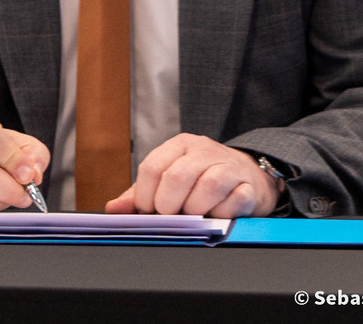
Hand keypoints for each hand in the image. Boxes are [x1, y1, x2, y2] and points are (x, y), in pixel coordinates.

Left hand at [105, 134, 280, 218]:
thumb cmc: (200, 181)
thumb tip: (113, 208)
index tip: (149, 212)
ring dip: (196, 210)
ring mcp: (229, 166)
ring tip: (195, 215)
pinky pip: (234, 202)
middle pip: (177, 177)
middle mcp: (204, 150)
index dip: (145, 196)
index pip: (152, 167)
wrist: (248, 177)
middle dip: (168, 206)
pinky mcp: (249, 186)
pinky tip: (218, 215)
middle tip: (171, 217)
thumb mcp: (169, 180)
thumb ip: (140, 194)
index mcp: (180, 145)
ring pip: (208, 187)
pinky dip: (222, 214)